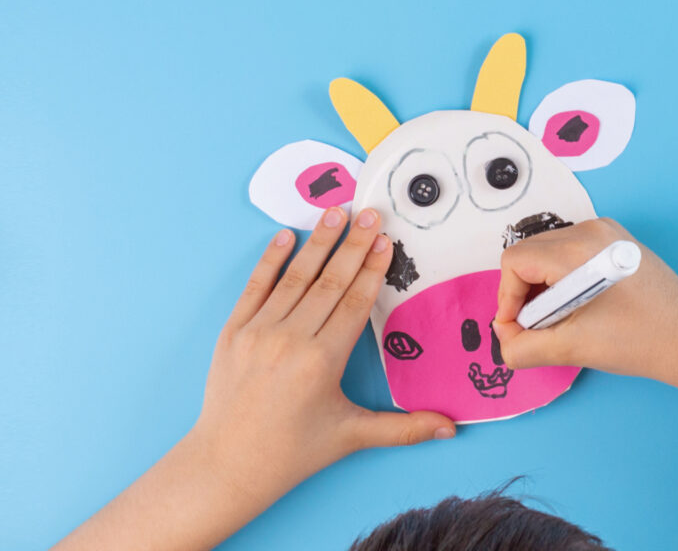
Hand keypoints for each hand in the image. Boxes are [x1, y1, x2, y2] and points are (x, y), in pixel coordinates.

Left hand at [195, 207, 454, 509]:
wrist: (227, 465)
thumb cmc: (292, 453)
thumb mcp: (351, 437)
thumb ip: (404, 428)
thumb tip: (450, 429)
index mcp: (322, 362)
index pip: (354, 303)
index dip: (373, 270)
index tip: (386, 241)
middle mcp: (290, 340)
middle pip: (329, 282)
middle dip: (354, 245)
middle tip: (371, 213)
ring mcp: (258, 332)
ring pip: (294, 277)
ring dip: (318, 242)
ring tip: (336, 212)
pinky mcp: (233, 332)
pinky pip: (255, 287)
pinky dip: (270, 260)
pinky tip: (284, 235)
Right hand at [493, 218, 677, 378]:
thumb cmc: (639, 340)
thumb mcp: (571, 348)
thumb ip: (524, 348)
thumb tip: (504, 341)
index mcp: (577, 250)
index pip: (514, 262)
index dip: (508, 298)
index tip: (520, 328)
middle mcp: (590, 230)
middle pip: (528, 253)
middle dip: (524, 292)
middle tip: (539, 326)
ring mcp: (606, 232)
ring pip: (547, 252)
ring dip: (542, 286)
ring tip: (561, 318)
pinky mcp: (616, 242)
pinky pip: (569, 252)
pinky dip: (562, 278)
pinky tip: (578, 306)